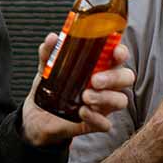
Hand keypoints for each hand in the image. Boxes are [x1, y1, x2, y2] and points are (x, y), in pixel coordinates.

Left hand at [21, 32, 134, 146]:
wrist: (37, 115)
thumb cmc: (50, 86)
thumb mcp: (46, 67)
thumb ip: (49, 53)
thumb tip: (52, 38)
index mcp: (99, 65)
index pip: (118, 56)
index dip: (121, 53)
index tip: (116, 52)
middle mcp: (106, 84)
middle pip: (126, 77)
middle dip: (114, 77)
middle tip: (95, 80)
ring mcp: (103, 104)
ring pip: (121, 100)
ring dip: (106, 98)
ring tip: (85, 97)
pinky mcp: (95, 123)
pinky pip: (105, 124)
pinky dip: (96, 118)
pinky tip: (82, 112)